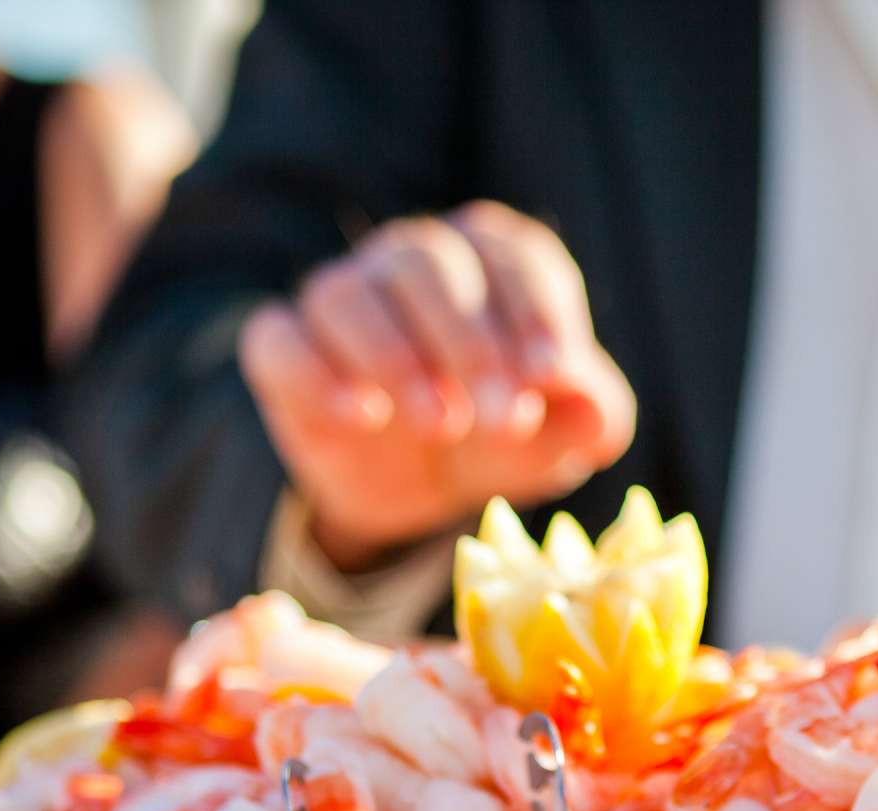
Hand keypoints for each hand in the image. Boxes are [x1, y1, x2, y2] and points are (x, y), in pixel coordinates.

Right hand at [239, 202, 637, 568]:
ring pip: (347, 294)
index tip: (552, 376)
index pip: (511, 257)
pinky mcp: (283, 350)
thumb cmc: (500, 433)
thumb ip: (589, 417)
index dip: (533, 313)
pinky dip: (314, 373)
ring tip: (441, 424)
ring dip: (396, 357)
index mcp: (490, 257)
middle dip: (471, 343)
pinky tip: (360, 416)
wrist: (421, 486)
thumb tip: (598, 413)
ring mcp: (340, 297)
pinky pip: (278, 339)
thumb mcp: (556, 434)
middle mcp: (411, 258)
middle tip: (502, 418)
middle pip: (429, 267)